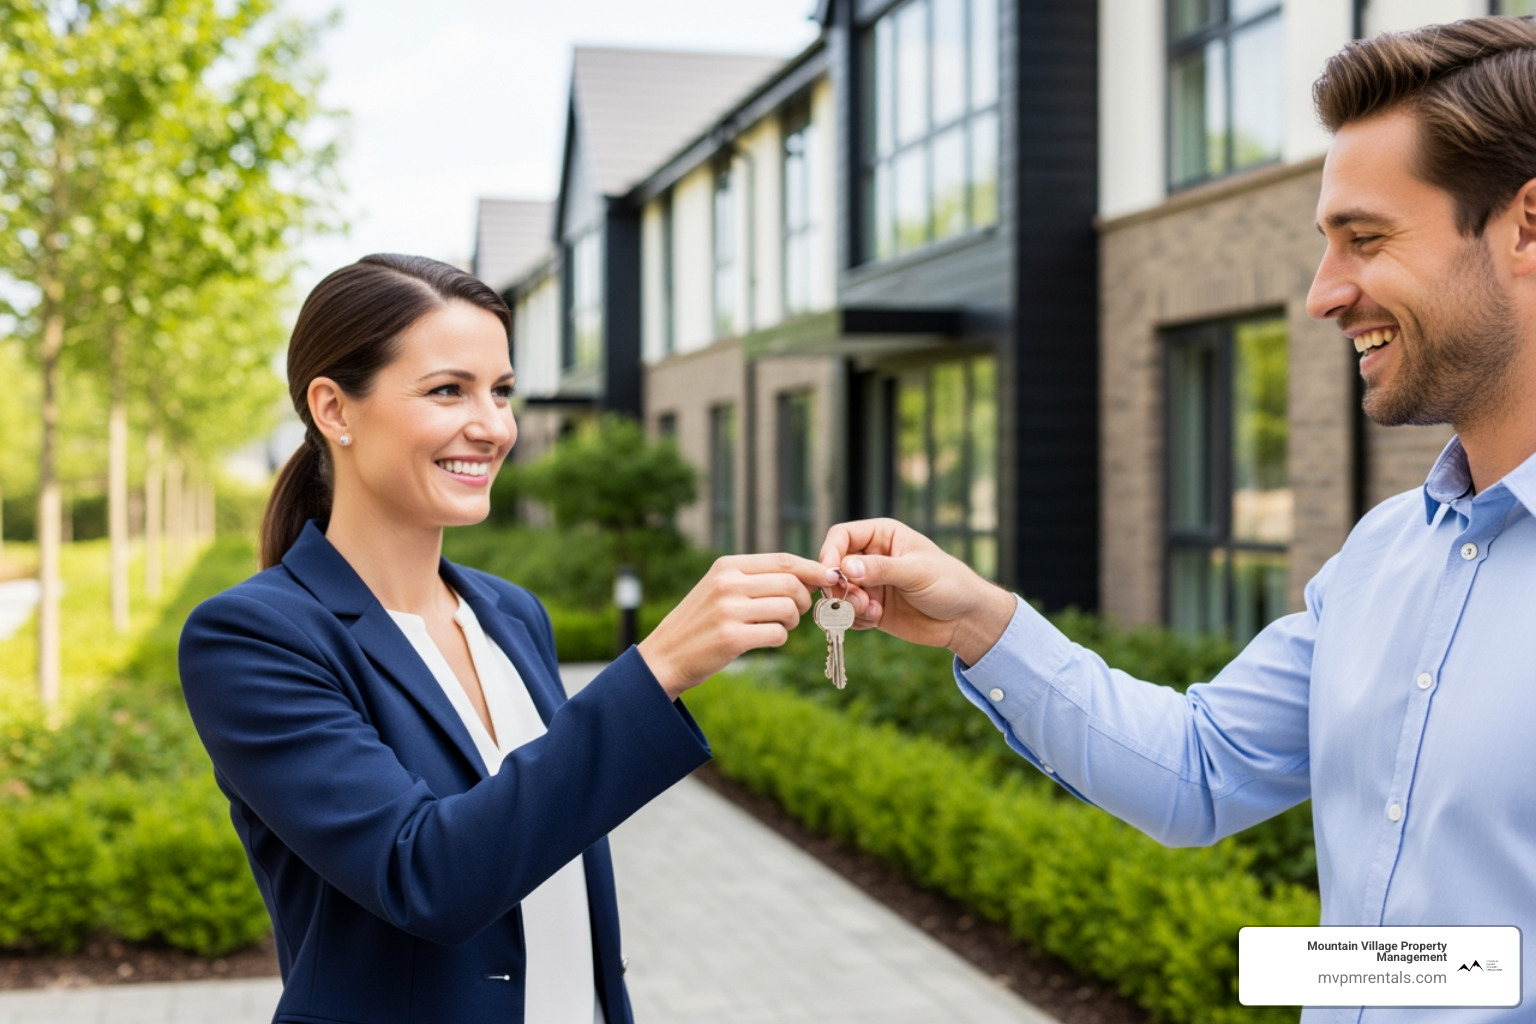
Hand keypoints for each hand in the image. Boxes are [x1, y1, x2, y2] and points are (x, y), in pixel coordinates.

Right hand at [637, 552, 826, 699]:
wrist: (664, 656)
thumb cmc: (701, 622)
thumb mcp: (720, 588)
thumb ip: (757, 578)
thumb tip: (810, 575)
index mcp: (726, 566)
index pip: (783, 560)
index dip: (812, 570)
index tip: (829, 579)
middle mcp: (727, 584)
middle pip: (791, 584)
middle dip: (805, 599)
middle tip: (798, 612)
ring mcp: (729, 611)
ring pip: (788, 609)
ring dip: (793, 621)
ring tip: (776, 625)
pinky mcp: (731, 638)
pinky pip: (778, 634)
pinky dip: (780, 638)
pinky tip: (764, 639)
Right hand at [818, 519, 1014, 665]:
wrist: (965, 619)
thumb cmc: (949, 584)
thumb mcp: (917, 572)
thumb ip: (881, 569)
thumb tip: (845, 568)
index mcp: (882, 535)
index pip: (841, 536)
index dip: (830, 552)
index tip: (831, 575)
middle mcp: (871, 557)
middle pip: (834, 566)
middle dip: (840, 586)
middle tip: (858, 601)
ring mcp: (870, 583)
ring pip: (837, 592)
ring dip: (847, 605)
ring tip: (872, 612)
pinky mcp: (871, 607)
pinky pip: (847, 613)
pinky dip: (854, 619)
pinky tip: (876, 620)